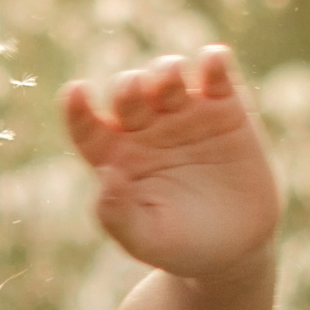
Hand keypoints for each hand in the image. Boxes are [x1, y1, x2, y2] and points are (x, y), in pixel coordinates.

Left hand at [60, 47, 281, 282]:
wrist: (235, 249)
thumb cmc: (180, 246)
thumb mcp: (146, 240)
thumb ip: (118, 215)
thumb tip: (106, 176)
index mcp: (115, 157)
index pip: (87, 127)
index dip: (78, 110)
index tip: (74, 92)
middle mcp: (145, 130)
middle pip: (128, 93)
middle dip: (129, 87)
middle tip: (137, 91)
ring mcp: (185, 115)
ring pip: (167, 76)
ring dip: (165, 70)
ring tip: (170, 77)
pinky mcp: (225, 110)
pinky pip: (216, 76)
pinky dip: (214, 62)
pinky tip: (213, 61)